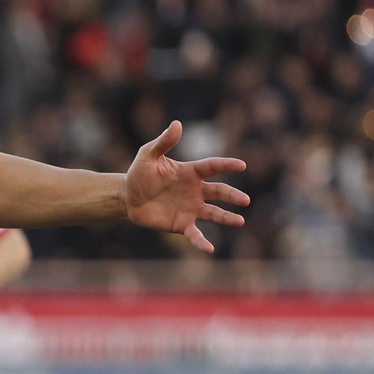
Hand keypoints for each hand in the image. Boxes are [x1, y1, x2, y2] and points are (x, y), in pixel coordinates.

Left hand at [124, 121, 248, 253]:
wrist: (128, 197)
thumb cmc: (140, 173)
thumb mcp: (148, 155)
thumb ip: (163, 142)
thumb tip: (177, 124)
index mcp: (190, 172)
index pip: (212, 167)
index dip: (226, 165)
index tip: (241, 165)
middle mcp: (196, 190)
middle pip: (219, 192)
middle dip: (232, 196)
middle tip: (245, 200)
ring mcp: (191, 208)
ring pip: (214, 213)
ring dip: (227, 218)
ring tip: (240, 221)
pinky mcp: (182, 224)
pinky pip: (195, 233)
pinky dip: (202, 242)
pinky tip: (210, 249)